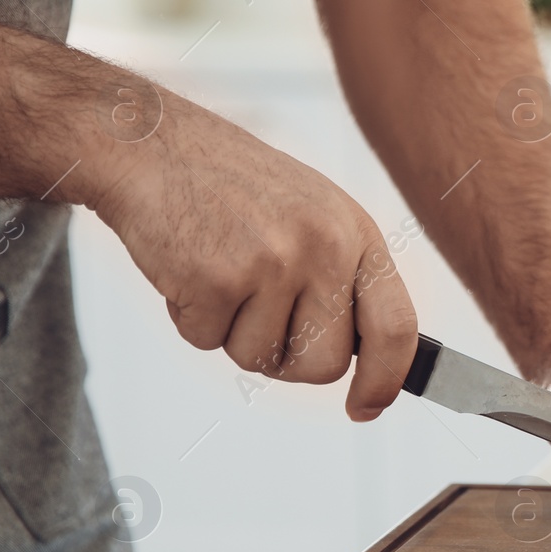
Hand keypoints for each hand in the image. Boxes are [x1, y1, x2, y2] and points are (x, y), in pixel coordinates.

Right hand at [89, 92, 418, 419]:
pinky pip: (207, 342)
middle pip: (325, 364)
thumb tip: (365, 359)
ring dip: (231, 333)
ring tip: (221, 272)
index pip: (396, 326)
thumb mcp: (315, 217)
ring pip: (260, 360)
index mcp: (357, 234)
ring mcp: (274, 262)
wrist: (154, 145)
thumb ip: (344, 281)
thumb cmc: (233, 187)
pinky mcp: (217, 278)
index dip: (385, 379)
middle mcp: (325, 247)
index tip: (366, 406)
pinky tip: (189, 268)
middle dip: (288, 359)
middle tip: (257, 315)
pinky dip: (190, 318)